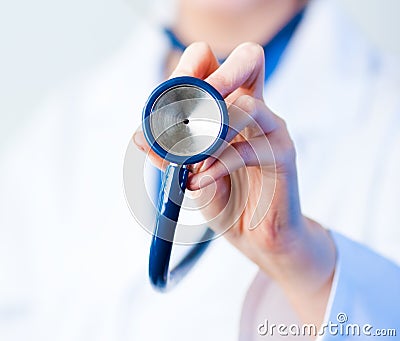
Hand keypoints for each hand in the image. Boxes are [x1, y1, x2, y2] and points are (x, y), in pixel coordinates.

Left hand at [134, 42, 335, 325]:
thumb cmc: (225, 199)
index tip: (166, 98)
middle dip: (216, 74)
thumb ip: (169, 155)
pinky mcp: (283, 155)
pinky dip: (218, 164)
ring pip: (245, 105)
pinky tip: (200, 182)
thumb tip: (139, 136)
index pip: (215, 64)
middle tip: (188, 103)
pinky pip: (248, 149)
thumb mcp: (189, 176)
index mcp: (230, 108)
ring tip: (190, 162)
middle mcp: (255, 110)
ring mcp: (272, 130)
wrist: (256, 237)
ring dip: (208, 134)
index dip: (189, 69)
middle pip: (249, 59)